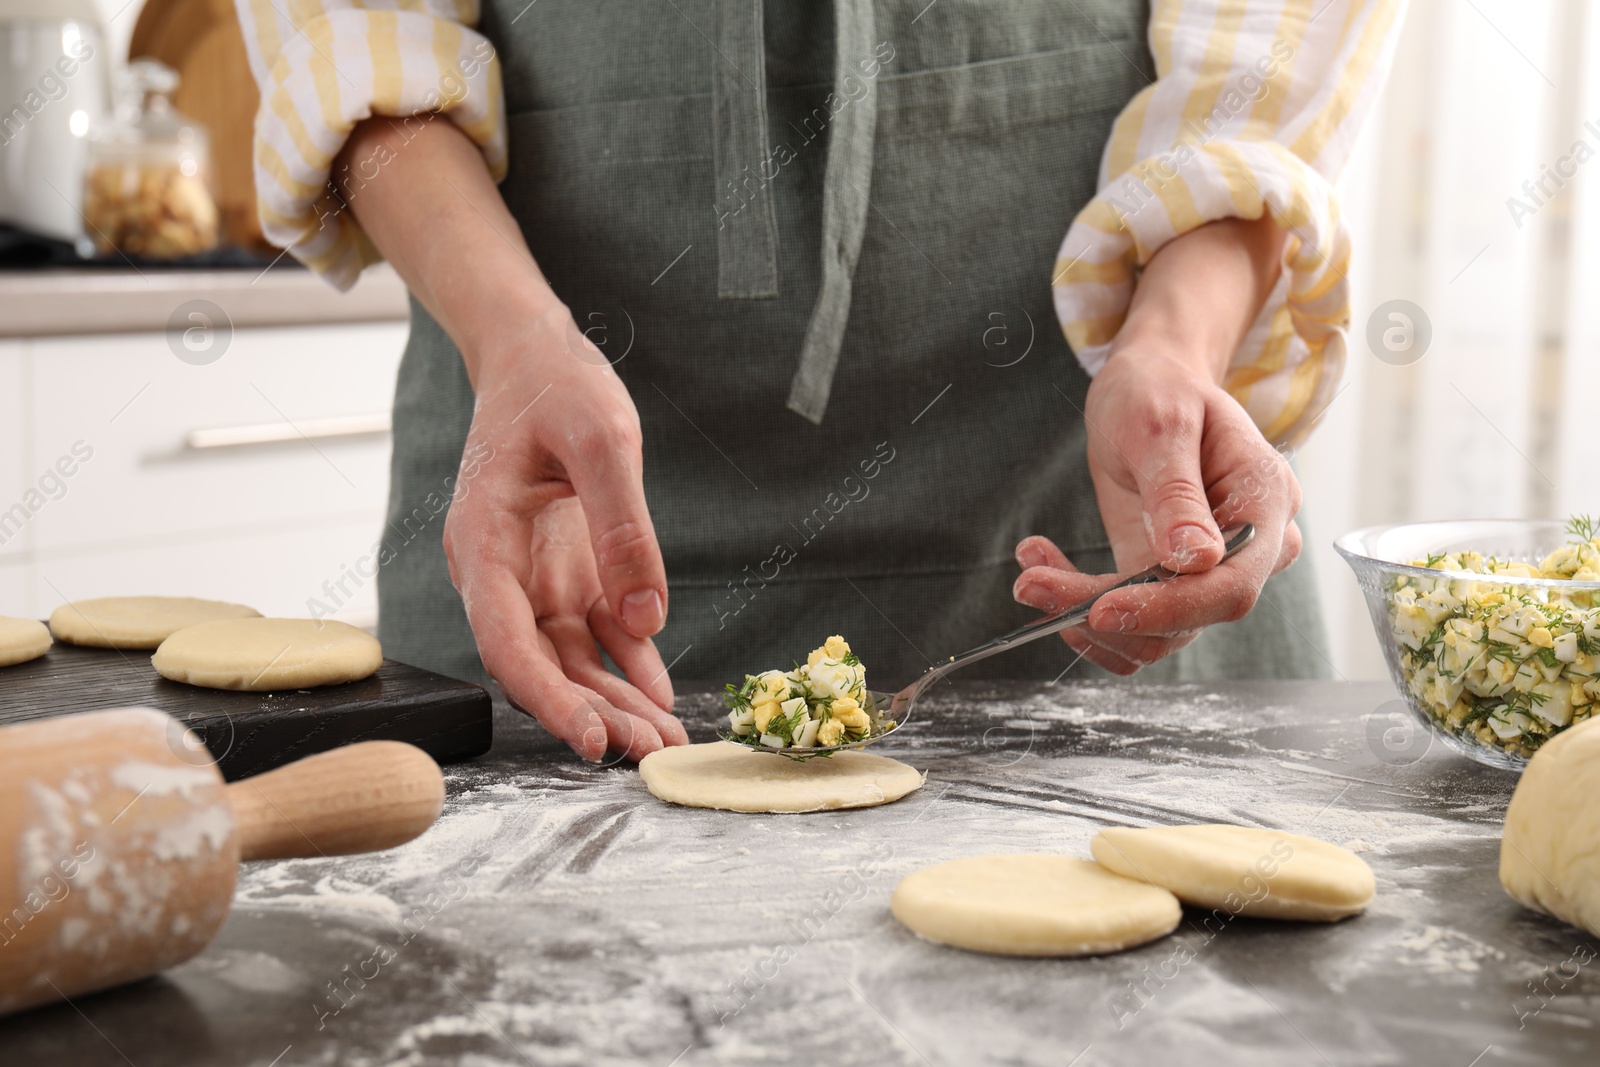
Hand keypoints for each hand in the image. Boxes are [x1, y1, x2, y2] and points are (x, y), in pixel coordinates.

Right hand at [332, 116, 686, 758]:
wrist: (536, 356)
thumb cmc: (555, 386)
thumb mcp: (601, 438)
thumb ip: (623, 527)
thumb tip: (645, 619)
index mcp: (483, 543)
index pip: (509, 642)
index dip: (549, 697)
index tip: (591, 739)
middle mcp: (501, 573)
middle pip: (542, 663)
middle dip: (594, 713)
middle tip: (651, 753)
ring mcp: (534, 576)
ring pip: (570, 658)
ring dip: (616, 699)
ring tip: (666, 739)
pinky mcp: (568, 571)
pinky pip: (597, 632)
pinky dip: (630, 664)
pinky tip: (661, 696)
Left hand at [1014, 216, 1301, 673]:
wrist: (1149, 385)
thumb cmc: (1162, 389)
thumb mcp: (1162, 426)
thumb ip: (1178, 493)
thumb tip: (1197, 560)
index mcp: (1265, 504)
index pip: (1230, 586)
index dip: (1168, 609)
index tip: (1100, 610)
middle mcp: (1247, 550)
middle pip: (1188, 617)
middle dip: (1105, 611)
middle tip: (1033, 583)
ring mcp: (1207, 571)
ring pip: (1152, 631)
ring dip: (1081, 613)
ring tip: (1032, 570)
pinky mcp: (1165, 581)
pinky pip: (1130, 622)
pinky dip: (1080, 610)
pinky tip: (1045, 568)